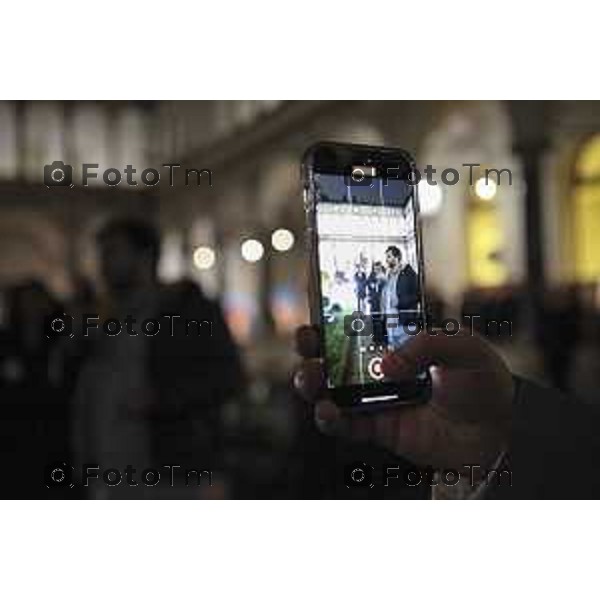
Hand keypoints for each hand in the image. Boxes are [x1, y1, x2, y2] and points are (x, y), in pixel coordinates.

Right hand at [294, 326, 513, 471]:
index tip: (315, 295)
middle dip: (311, 343)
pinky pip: (345, 424)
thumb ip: (427, 346)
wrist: (497, 433)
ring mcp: (375, 396)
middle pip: (333, 351)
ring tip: (311, 377)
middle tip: (306, 338)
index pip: (357, 318)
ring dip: (311, 380)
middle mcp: (379, 365)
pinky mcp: (377, 427)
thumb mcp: (464, 348)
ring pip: (329, 386)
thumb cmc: (482, 381)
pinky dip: (330, 418)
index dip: (333, 308)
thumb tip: (387, 366)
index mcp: (396, 338)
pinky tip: (328, 411)